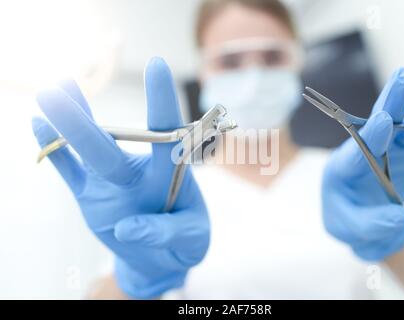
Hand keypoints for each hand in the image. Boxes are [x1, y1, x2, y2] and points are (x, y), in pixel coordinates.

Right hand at [32, 57, 209, 297]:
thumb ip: (166, 231)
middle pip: (113, 144)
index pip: (167, 131)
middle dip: (86, 122)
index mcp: (171, 172)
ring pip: (89, 151)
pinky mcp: (92, 196)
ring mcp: (112, 182)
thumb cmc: (185, 241)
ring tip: (49, 96)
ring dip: (68, 128)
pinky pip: (71, 172)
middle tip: (63, 85)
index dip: (161, 101)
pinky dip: (55, 153)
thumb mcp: (191, 240)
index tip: (156, 65)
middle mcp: (138, 170)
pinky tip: (39, 126)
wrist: (161, 258)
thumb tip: (127, 227)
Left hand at [322, 68, 403, 260]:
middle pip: (376, 124)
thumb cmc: (350, 222)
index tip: (385, 120)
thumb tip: (401, 217)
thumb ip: (373, 225)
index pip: (356, 151)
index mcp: (342, 170)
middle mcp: (363, 151)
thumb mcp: (354, 230)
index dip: (371, 136)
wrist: (363, 221)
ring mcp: (386, 148)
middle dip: (391, 102)